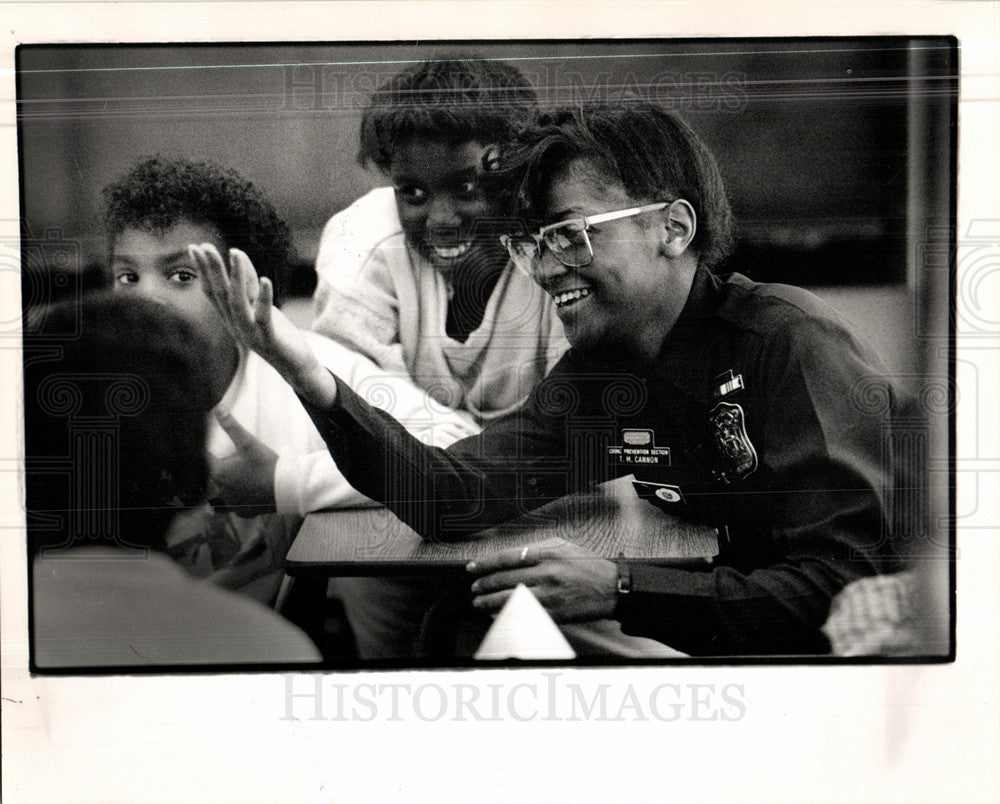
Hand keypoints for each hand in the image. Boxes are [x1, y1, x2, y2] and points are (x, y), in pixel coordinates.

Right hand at [192, 244, 337, 407]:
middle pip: (221, 294)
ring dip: (236, 277)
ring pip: (238, 303)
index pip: (213, 291)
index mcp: (232, 319)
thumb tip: (238, 256)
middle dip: (212, 269)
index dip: (204, 270)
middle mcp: (236, 326)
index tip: (195, 247)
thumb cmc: (277, 334)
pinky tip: (266, 279)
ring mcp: (251, 334)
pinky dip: (264, 298)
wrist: (295, 367)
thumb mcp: (261, 306)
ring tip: (235, 253)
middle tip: (204, 246)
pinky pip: (264, 317)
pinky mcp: (269, 339)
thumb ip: (250, 286)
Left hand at [209, 408, 278, 517]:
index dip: (210, 454)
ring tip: (239, 479)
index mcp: (219, 474)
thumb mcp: (249, 443)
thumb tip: (218, 408)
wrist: (287, 487)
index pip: (206, 461)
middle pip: (214, 479)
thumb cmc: (266, 465)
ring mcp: (233, 503)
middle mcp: (222, 491)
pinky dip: (240, 500)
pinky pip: (236, 506)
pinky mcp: (244, 511)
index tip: (216, 450)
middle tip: (231, 464)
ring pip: (223, 495)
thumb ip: (232, 426)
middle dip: (219, 472)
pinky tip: (248, 493)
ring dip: (228, 488)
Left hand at [467, 538, 618, 622]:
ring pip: (510, 599)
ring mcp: (550, 595)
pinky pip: (524, 615)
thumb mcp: (562, 546)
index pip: (506, 558)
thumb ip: (536, 549)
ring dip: (490, 602)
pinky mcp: (554, 613)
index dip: (485, 563)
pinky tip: (498, 615)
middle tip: (475, 588)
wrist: (611, 587)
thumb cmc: (587, 566)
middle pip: (504, 580)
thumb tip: (509, 556)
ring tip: (479, 603)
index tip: (473, 568)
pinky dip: (507, 615)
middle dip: (484, 585)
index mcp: (547, 553)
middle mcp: (547, 573)